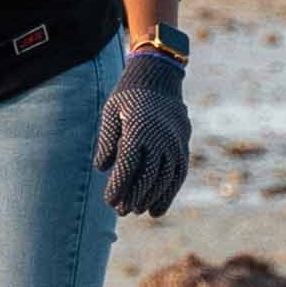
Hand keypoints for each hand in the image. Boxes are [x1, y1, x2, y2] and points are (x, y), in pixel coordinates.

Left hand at [96, 45, 192, 217]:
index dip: (119, 186)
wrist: (159, 76)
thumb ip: (107, 140)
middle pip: (147, 176)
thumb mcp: (111, 111)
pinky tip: (157, 208)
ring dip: (150, 198)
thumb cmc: (128, 94)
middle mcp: (160, 137)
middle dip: (133, 197)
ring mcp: (175, 142)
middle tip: (120, 210)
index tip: (109, 201)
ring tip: (136, 210)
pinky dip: (168, 193)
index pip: (128, 164)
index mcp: (138, 128)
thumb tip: (102, 168)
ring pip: (165, 179)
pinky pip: (178, 174)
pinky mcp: (183, 145)